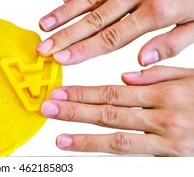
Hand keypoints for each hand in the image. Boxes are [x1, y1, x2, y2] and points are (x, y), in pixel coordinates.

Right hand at [37, 0, 193, 65]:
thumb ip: (170, 44)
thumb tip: (140, 61)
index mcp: (159, 10)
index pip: (111, 37)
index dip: (83, 50)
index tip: (61, 58)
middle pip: (94, 18)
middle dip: (64, 35)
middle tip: (42, 47)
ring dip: (64, 11)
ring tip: (44, 24)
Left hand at [41, 65, 193, 155]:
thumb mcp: (192, 76)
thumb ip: (158, 74)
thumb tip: (125, 75)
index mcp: (165, 91)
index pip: (113, 90)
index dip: (83, 92)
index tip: (61, 92)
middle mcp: (162, 114)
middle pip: (108, 111)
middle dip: (74, 110)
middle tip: (49, 108)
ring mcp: (166, 137)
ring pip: (115, 134)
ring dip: (83, 133)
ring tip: (58, 132)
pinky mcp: (171, 155)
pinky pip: (132, 151)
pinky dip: (104, 148)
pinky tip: (86, 145)